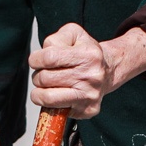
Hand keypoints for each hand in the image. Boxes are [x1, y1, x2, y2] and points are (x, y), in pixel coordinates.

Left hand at [28, 24, 145, 119]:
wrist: (109, 70)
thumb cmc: (86, 52)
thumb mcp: (74, 34)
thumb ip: (56, 38)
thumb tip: (43, 56)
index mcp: (88, 55)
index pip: (49, 58)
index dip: (35, 59)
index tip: (36, 60)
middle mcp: (91, 77)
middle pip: (45, 78)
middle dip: (38, 75)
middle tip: (46, 73)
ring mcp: (90, 96)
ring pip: (48, 98)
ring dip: (40, 92)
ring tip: (47, 85)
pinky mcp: (87, 110)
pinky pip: (56, 111)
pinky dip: (51, 104)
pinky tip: (59, 94)